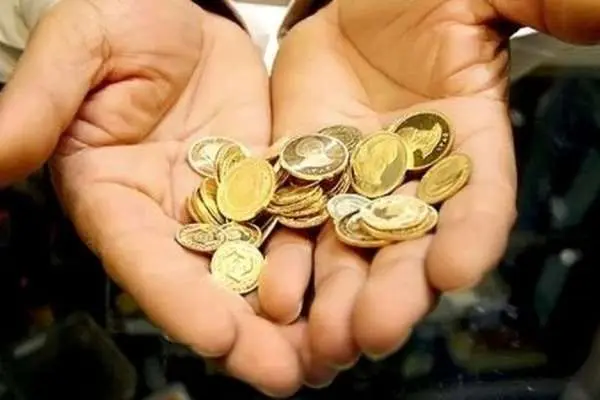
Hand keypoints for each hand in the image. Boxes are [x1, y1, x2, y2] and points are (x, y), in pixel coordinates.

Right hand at [0, 0, 303, 395]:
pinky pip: (296, 222)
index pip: (143, 258)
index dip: (178, 300)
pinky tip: (350, 290)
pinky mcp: (270, 180)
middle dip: (245, 332)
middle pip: (207, 281)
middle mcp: (171, 213)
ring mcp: (225, 201)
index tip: (218, 340)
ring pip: (258, 265)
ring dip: (292, 314)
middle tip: (289, 376)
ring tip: (331, 354)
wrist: (180, 5)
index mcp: (116, 194)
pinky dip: (319, 259)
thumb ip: (41, 103)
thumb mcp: (80, 49)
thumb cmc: (121, 16)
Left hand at [270, 0, 599, 376]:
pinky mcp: (300, 173)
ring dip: (334, 297)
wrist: (359, 1)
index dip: (472, 235)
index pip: (478, 201)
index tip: (457, 271)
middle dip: (393, 291)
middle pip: (406, 245)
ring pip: (346, 249)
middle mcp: (410, 179)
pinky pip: (290, 219)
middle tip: (374, 335)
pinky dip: (284, 258)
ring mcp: (351, 181)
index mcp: (467, 144)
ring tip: (320, 340)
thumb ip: (546, 10)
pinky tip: (274, 296)